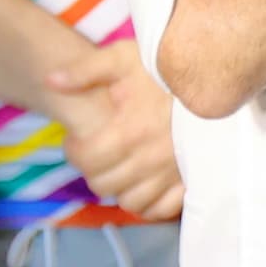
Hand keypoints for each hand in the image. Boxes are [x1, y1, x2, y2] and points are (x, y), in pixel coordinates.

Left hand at [48, 36, 183, 220]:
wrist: (214, 72)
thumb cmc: (166, 67)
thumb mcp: (123, 57)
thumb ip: (85, 70)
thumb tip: (51, 81)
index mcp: (130, 131)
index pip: (87, 160)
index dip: (74, 151)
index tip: (77, 140)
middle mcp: (150, 159)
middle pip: (104, 185)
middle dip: (92, 170)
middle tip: (96, 152)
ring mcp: (172, 173)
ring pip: (131, 202)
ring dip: (119, 189)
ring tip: (118, 168)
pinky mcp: (190, 178)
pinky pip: (162, 209)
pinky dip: (148, 204)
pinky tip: (142, 184)